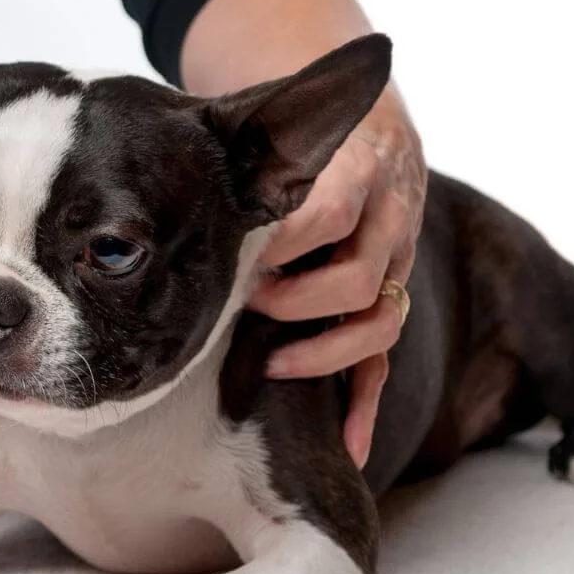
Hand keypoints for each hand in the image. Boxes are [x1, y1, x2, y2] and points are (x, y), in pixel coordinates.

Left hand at [249, 85, 426, 468]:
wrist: (376, 128)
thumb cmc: (310, 138)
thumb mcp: (291, 129)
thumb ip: (257, 157)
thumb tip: (176, 176)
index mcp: (360, 172)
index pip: (329, 213)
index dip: (284, 242)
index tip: (244, 258)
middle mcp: (388, 222)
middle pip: (359, 278)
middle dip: (299, 301)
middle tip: (249, 304)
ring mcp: (397, 267)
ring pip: (382, 321)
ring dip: (328, 354)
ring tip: (276, 367)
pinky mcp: (392, 302)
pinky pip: (386, 358)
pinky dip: (367, 405)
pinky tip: (348, 445)